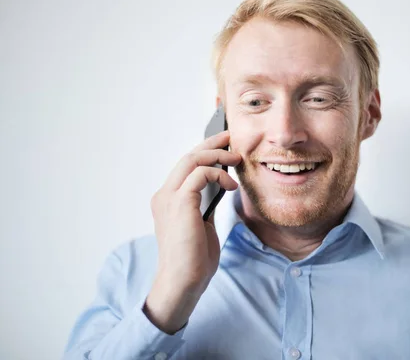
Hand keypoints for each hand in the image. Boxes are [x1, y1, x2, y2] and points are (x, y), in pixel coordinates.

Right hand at [144, 130, 240, 333]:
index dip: (205, 153)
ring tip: (236, 157)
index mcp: (167, 200)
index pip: (185, 167)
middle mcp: (164, 195)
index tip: (224, 146)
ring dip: (217, 155)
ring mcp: (169, 198)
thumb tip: (221, 186)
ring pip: (192, 160)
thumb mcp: (202, 224)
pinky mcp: (180, 203)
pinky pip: (199, 174)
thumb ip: (205, 204)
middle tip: (231, 138)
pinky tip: (231, 184)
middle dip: (211, 144)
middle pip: (187, 157)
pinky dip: (218, 174)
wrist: (184, 281)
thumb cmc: (194, 258)